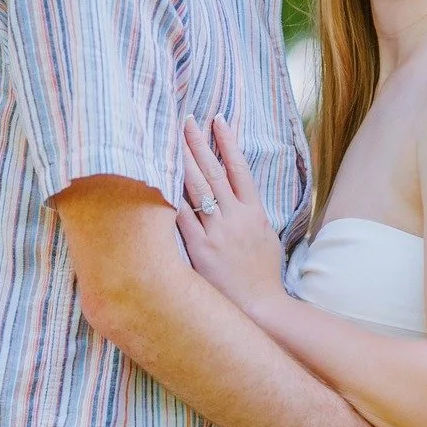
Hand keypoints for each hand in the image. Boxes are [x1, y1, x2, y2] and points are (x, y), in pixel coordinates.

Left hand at [177, 116, 287, 322]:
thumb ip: (250, 214)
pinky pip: (182, 218)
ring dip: (183, 161)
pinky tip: (160, 178)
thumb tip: (238, 195)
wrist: (260, 307)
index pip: (239, 168)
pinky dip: (171, 197)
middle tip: (186, 120)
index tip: (217, 119)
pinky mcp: (200, 249)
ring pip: (197, 189)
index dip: (228, 141)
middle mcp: (235, 217)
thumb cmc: (262, 275)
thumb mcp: (266, 237)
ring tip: (172, 139)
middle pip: (214, 171)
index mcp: (254, 212)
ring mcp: (217, 232)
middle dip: (199, 143)